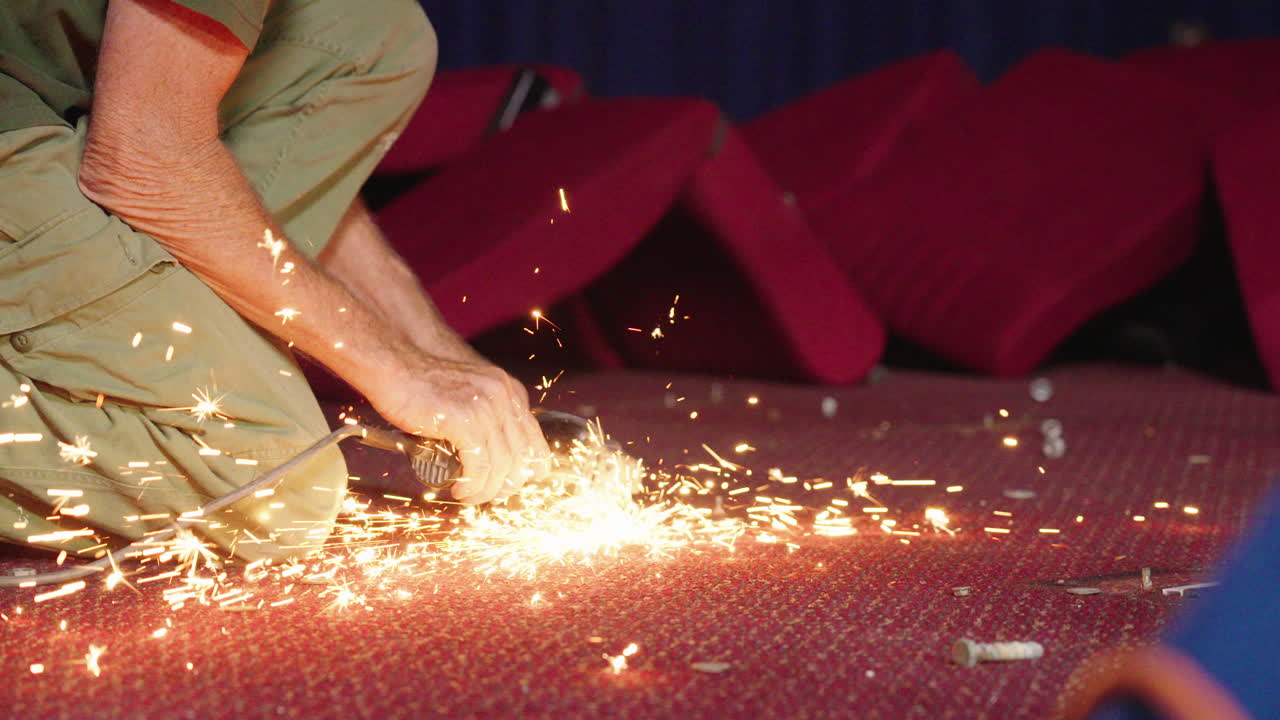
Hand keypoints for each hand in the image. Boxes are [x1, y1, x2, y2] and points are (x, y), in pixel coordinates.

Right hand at [365, 352, 549, 503]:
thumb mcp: (467, 393)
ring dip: (486, 491)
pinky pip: (479, 465)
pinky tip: (461, 489)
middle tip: (487, 495)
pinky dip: (473, 485)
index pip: (535, 441)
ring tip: (469, 496)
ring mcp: (486, 407)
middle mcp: (504, 397)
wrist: (393, 362)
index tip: (510, 485)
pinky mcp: (464, 419)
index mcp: (509, 391)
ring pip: (501, 466)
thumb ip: (485, 413)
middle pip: (522, 458)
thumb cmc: (422, 382)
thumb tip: (490, 451)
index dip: (527, 470)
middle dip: (507, 485)